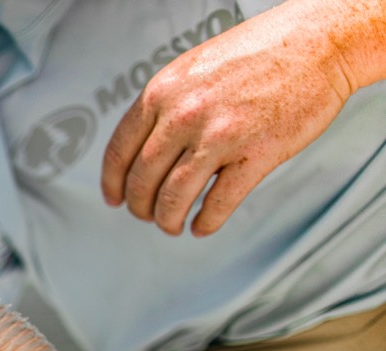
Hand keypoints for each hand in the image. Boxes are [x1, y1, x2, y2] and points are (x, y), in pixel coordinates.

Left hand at [100, 0, 375, 236]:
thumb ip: (166, 106)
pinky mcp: (256, 154)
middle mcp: (184, 114)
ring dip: (168, 219)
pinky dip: (206, 222)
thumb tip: (142, 147)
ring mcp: (220, 136)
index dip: (112, 183)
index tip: (114, 199)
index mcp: (162, 92)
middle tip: (146, 216)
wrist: (319, 42)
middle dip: (141, 206)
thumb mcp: (194, 69)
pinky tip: (203, 226)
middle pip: (143, 180)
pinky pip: (219, 203)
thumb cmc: (261, 52)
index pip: (119, 150)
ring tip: (172, 225)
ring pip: (174, 197)